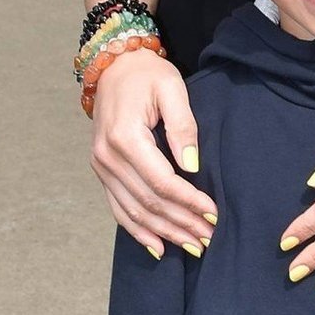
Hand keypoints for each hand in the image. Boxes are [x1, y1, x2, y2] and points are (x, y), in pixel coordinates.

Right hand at [89, 45, 215, 255]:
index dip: (188, 202)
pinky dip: (137, 231)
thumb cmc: (147, 75)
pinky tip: (158, 248)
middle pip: (149, 202)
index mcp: (125, 137)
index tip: (213, 213)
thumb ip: (183, 125)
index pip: (162, 181)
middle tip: (209, 239)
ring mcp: (101, 167)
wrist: (115, 66)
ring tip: (193, 246)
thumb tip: (192, 165)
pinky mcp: (102, 171)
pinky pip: (117, 209)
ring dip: (164, 233)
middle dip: (181, 224)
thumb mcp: (171, 89)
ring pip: (134, 211)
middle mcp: (107, 157)